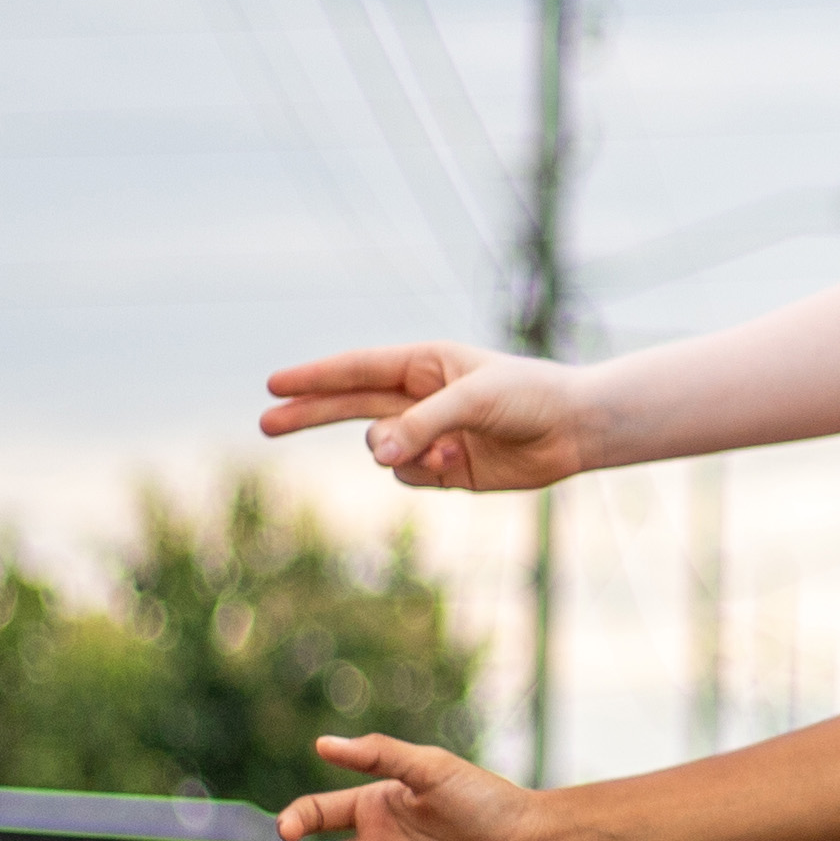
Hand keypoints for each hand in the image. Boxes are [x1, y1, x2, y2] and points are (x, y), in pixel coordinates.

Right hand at [257, 343, 591, 491]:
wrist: (574, 430)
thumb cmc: (529, 397)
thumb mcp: (473, 401)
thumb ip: (422, 425)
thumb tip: (375, 455)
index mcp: (424, 364)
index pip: (357, 370)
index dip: (315, 377)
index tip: (275, 383)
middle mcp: (421, 398)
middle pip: (349, 407)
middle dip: (308, 414)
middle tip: (265, 423)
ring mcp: (430, 435)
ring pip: (382, 448)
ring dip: (399, 452)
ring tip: (442, 451)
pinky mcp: (445, 469)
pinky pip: (408, 475)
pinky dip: (423, 472)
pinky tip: (455, 464)